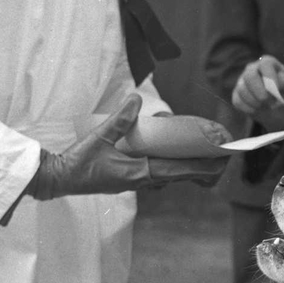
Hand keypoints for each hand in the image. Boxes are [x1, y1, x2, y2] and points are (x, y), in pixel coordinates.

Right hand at [31, 96, 226, 198]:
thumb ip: (120, 119)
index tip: (221, 161)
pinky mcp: (131, 180)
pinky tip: (175, 158)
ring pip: (172, 176)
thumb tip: (137, 99)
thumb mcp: (99, 137)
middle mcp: (143, 181)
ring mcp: (137, 183)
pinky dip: (173, 168)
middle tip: (224, 157)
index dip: (202, 166)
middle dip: (203, 168)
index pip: (178, 170)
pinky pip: (160, 175)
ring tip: (207, 158)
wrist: (59, 180)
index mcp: (139, 173)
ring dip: (189, 168)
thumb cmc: (79, 162)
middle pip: (181, 175)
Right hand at [231, 56, 283, 131]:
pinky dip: (249, 109)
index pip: (265, 65)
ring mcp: (243, 81)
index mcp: (268, 63)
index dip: (270, 78)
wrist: (281, 109)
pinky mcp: (237, 94)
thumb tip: (273, 85)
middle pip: (250, 75)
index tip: (276, 90)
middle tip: (269, 102)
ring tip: (267, 106)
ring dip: (256, 102)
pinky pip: (238, 101)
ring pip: (243, 90)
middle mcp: (253, 69)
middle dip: (260, 91)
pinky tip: (258, 109)